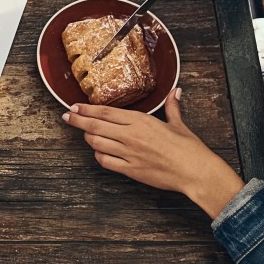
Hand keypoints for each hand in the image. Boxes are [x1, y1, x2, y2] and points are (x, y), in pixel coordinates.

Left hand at [62, 88, 244, 218]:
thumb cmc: (190, 149)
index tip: (74, 106)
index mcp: (140, 121)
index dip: (86, 109)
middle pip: (95, 125)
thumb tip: (176, 90)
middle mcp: (131, 135)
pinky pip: (106, 162)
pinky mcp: (131, 169)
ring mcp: (129, 153)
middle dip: (77, 120)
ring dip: (88, 138)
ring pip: (97, 143)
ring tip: (85, 134)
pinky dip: (99, 156)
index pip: (105, 111)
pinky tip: (100, 153)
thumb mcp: (179, 123)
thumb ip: (172, 106)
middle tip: (67, 117)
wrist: (197, 172)